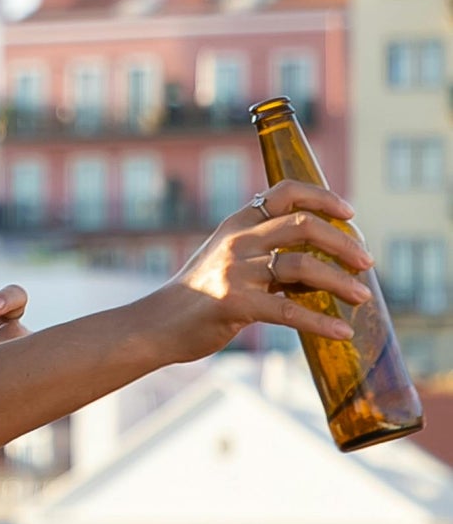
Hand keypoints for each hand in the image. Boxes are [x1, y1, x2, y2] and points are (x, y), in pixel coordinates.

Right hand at [150, 180, 371, 362]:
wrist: (157, 324)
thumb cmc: (198, 294)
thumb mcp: (227, 259)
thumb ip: (263, 251)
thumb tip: (319, 260)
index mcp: (238, 223)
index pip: (284, 192)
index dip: (321, 197)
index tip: (349, 213)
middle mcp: (237, 240)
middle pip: (302, 225)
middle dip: (343, 242)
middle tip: (366, 261)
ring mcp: (235, 271)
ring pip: (302, 267)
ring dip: (340, 282)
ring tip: (362, 297)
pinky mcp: (235, 304)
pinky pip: (289, 311)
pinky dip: (321, 322)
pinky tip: (341, 332)